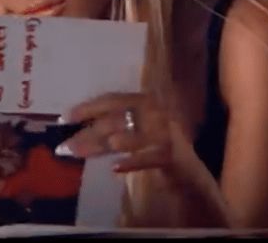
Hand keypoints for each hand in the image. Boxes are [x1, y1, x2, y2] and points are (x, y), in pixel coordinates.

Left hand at [56, 92, 183, 173]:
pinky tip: (114, 168)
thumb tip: (82, 130)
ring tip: (79, 152)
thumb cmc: (165, 139)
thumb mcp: (142, 126)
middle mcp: (156, 112)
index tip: (64, 118)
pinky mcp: (174, 156)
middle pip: (115, 121)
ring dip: (101, 146)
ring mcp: (166, 133)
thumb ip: (118, 124)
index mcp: (147, 100)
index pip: (112, 100)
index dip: (88, 108)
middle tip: (64, 146)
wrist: (202, 161)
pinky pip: (149, 158)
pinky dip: (132, 162)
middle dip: (87, 133)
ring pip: (127, 138)